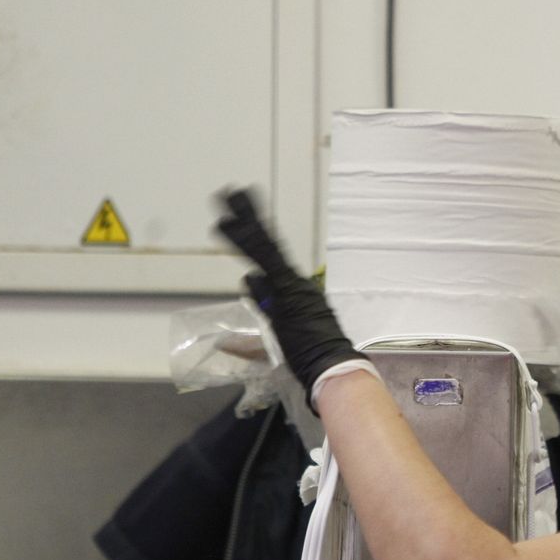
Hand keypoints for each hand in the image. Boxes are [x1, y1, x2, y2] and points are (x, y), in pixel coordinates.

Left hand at [214, 188, 365, 405]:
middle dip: (249, 220)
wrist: (332, 364)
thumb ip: (248, 338)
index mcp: (294, 294)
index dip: (253, 241)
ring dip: (244, 222)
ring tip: (228, 197)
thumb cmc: (312, 359)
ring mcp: (290, 282)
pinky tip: (229, 224)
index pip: (270, 261)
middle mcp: (294, 283)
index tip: (240, 223)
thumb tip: (227, 327)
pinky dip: (245, 240)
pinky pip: (263, 257)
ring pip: (263, 246)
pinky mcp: (285, 285)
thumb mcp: (272, 346)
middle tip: (233, 195)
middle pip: (267, 246)